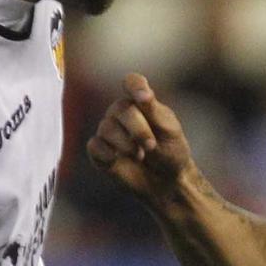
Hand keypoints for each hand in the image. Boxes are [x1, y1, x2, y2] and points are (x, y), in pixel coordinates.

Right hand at [86, 74, 194, 202]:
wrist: (166, 182)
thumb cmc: (171, 153)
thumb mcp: (169, 131)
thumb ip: (154, 111)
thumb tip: (143, 93)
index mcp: (141, 102)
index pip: (133, 83)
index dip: (135, 86)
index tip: (144, 98)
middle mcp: (122, 112)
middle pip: (120, 108)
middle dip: (138, 129)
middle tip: (151, 145)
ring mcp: (109, 130)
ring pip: (106, 128)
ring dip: (126, 145)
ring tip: (139, 156)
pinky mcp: (99, 150)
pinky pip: (94, 146)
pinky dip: (108, 155)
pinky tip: (120, 161)